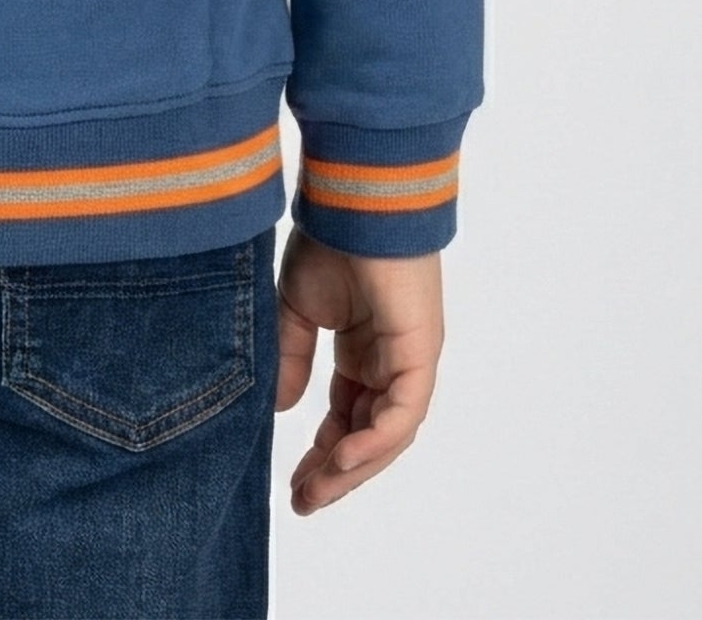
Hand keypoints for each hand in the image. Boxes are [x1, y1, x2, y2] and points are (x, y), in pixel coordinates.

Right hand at [275, 227, 443, 514]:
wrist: (354, 200)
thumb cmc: (329, 241)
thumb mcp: (295, 309)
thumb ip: (290, 357)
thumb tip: (280, 410)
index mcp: (364, 351)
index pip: (347, 416)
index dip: (320, 452)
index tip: (292, 482)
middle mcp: (391, 362)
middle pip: (368, 436)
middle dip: (335, 472)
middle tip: (303, 501)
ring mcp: (409, 360)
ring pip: (387, 434)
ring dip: (352, 468)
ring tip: (316, 491)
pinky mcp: (421, 355)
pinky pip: (402, 414)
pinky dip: (374, 441)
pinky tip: (342, 459)